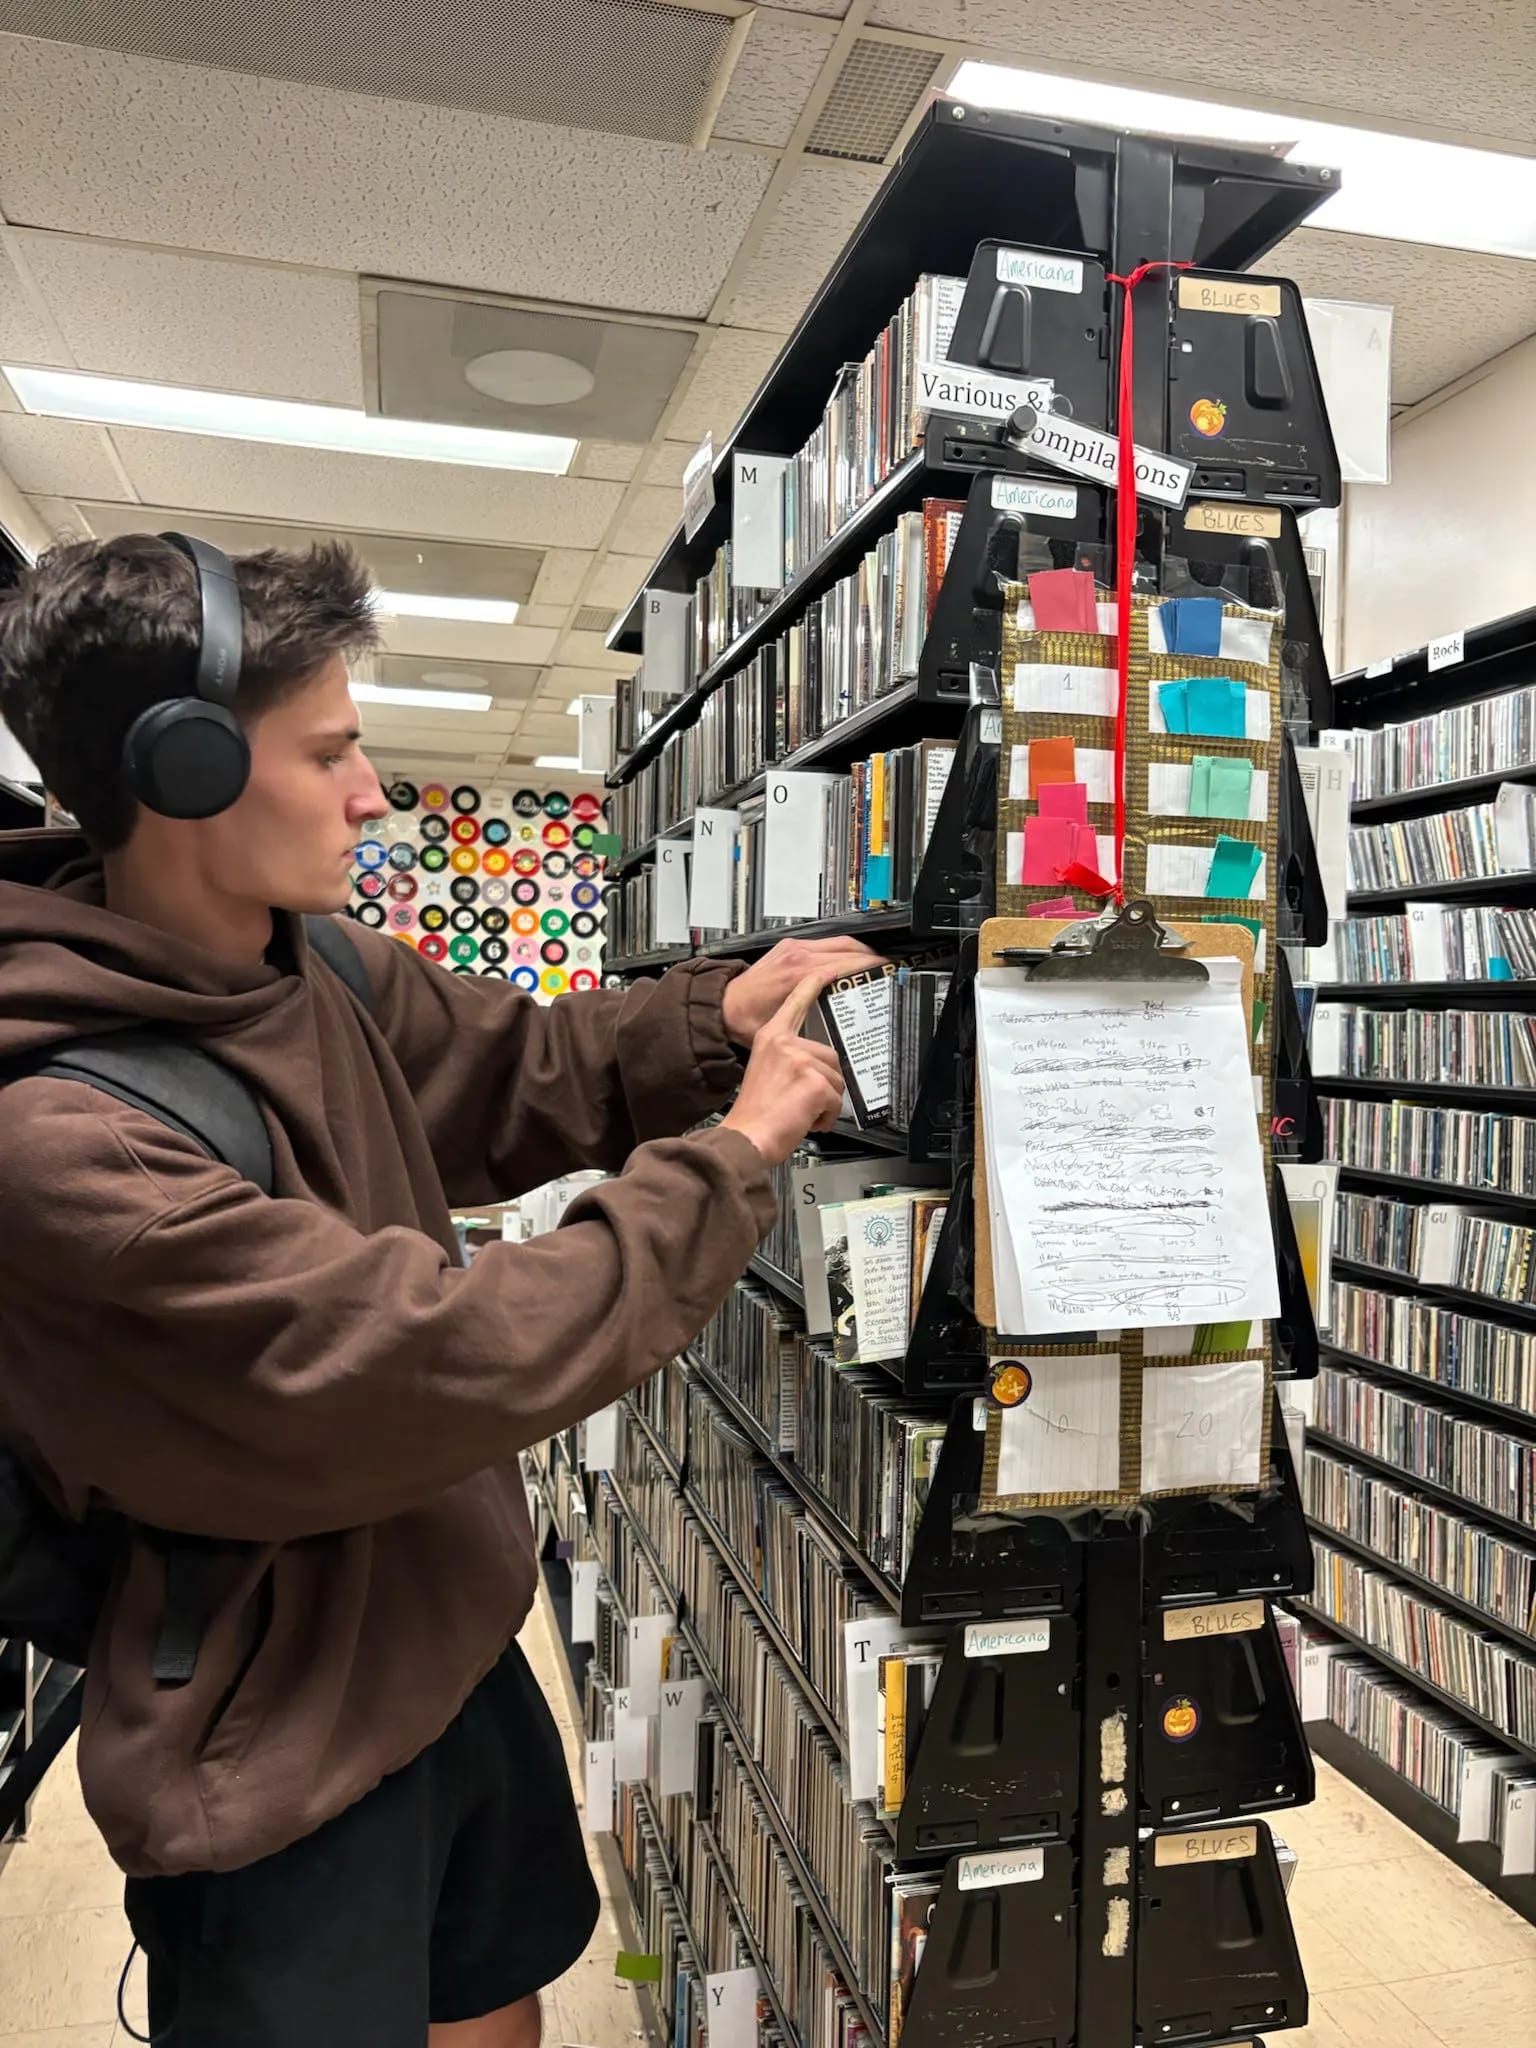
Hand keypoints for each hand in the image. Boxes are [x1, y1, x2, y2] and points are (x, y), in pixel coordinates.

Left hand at [720, 936, 885, 1047]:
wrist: (723, 1007)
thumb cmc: (747, 1019)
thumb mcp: (782, 1028)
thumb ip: (808, 1026)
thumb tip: (834, 1035)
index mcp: (798, 973)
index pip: (844, 963)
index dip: (868, 968)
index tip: (885, 973)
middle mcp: (797, 954)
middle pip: (847, 947)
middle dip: (870, 957)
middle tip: (887, 969)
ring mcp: (794, 948)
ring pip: (839, 941)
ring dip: (858, 951)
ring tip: (874, 965)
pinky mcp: (790, 947)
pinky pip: (826, 942)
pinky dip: (843, 950)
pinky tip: (851, 962)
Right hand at [721, 976, 846, 1164]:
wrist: (745, 1138)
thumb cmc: (754, 1113)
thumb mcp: (765, 1073)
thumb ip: (788, 1060)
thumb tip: (815, 1069)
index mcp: (770, 1038)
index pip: (795, 1003)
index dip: (812, 984)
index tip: (828, 967)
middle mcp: (784, 1044)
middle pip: (829, 1056)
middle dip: (823, 1084)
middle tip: (800, 1102)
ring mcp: (799, 1060)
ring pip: (836, 1080)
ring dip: (824, 1103)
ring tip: (800, 1113)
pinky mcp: (813, 1081)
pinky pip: (836, 1100)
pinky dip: (825, 1117)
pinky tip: (806, 1121)